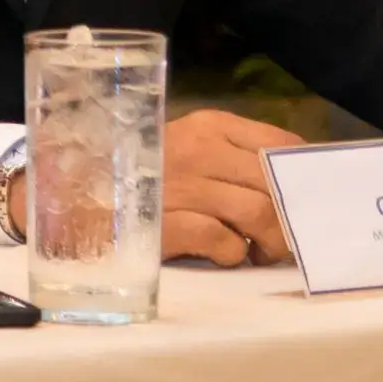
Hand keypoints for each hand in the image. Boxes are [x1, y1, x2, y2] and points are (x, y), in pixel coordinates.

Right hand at [159, 107, 303, 265]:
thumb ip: (235, 158)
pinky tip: (224, 255)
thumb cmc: (144, 178)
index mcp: (208, 126)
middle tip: (285, 238)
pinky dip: (234, 254)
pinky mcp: (168, 225)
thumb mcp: (188, 153)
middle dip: (291, 218)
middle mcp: (197, 150)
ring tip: (260, 252)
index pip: (282, 145)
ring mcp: (181, 186)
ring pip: (260, 213)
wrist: (77, 200)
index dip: (304, 177)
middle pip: (276, 184)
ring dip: (270, 242)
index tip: (304, 200)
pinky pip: (226, 242)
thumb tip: (298, 183)